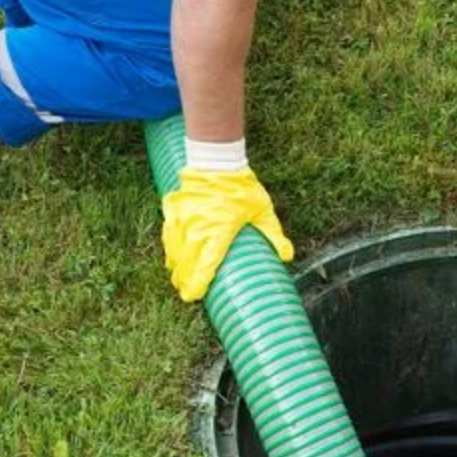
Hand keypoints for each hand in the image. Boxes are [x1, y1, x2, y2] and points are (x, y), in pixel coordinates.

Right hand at [161, 168, 293, 301]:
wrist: (217, 161)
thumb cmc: (242, 187)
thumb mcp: (262, 211)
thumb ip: (273, 235)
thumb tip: (287, 256)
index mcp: (219, 233)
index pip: (205, 266)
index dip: (197, 284)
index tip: (192, 296)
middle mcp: (196, 229)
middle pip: (185, 262)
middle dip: (183, 279)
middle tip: (185, 291)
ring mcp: (182, 219)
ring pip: (173, 249)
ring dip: (175, 265)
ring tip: (177, 277)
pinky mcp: (174, 210)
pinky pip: (168, 233)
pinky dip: (170, 246)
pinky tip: (172, 254)